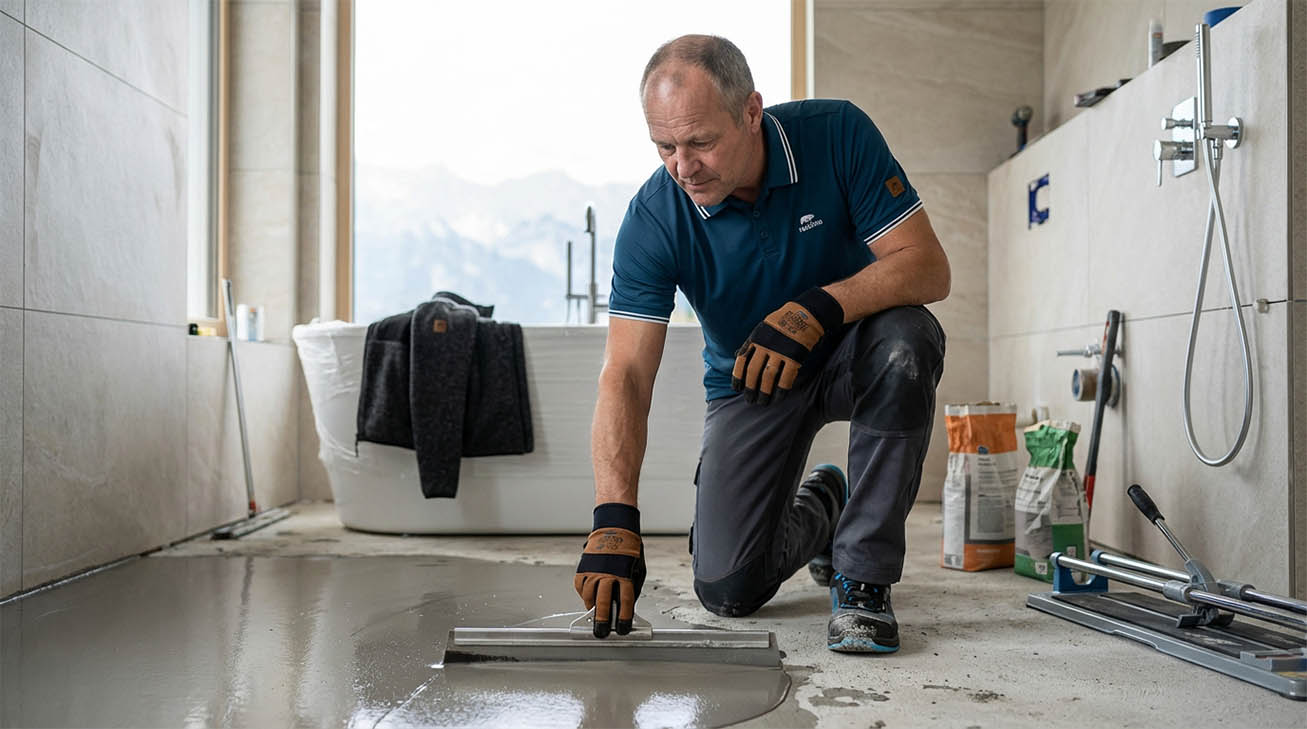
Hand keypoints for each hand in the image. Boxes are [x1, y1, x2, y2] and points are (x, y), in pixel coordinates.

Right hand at [574, 503, 645, 636]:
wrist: (615, 528)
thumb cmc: (629, 549)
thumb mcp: (638, 569)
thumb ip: (633, 588)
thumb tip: (629, 606)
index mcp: (625, 574)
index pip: (625, 601)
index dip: (624, 617)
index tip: (623, 628)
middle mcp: (608, 573)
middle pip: (603, 602)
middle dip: (602, 620)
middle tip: (601, 631)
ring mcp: (594, 570)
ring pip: (588, 596)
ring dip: (591, 607)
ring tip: (594, 614)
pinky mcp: (584, 566)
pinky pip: (580, 585)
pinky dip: (582, 594)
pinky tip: (587, 598)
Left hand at [733, 287, 843, 404]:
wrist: (806, 313)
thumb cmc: (783, 322)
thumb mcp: (762, 328)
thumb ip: (752, 342)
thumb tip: (738, 355)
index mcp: (756, 338)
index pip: (742, 360)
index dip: (737, 376)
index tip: (736, 388)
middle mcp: (766, 345)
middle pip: (754, 371)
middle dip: (751, 388)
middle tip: (750, 401)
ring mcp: (780, 351)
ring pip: (768, 376)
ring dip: (765, 392)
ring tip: (763, 403)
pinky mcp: (795, 356)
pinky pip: (786, 377)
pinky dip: (781, 389)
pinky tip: (779, 397)